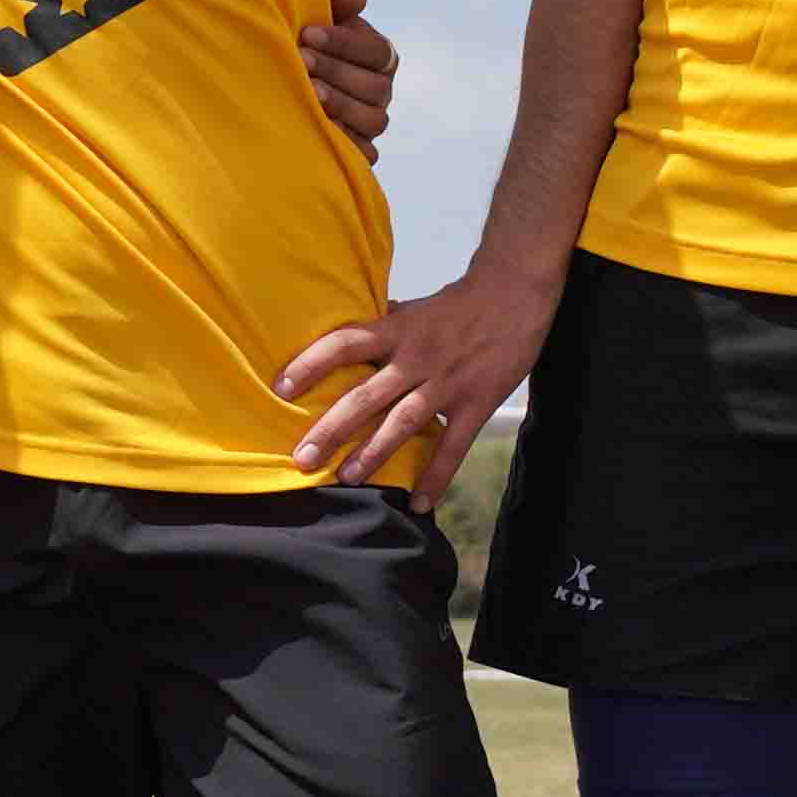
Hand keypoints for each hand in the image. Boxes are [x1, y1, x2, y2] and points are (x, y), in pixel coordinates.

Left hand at [275, 251, 559, 508]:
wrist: (515, 292)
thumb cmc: (459, 302)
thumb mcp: (414, 308)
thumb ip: (382, 327)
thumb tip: (345, 335)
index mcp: (397, 330)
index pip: (344, 344)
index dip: (310, 363)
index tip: (280, 387)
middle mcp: (417, 357)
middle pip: (366, 395)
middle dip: (331, 429)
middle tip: (302, 459)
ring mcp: (447, 381)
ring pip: (403, 422)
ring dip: (374, 453)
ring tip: (347, 478)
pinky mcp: (478, 402)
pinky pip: (454, 445)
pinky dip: (437, 476)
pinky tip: (420, 504)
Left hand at [300, 0, 395, 155]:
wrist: (282, 83)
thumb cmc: (304, 47)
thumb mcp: (316, 20)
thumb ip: (335, 4)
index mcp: (378, 56)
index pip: (376, 50)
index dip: (345, 42)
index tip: (308, 33)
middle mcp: (381, 90)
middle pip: (375, 86)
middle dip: (337, 71)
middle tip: (302, 60)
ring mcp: (372, 122)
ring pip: (373, 119)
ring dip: (340, 105)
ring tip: (308, 92)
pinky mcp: (361, 151)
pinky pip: (365, 153)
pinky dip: (346, 142)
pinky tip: (319, 128)